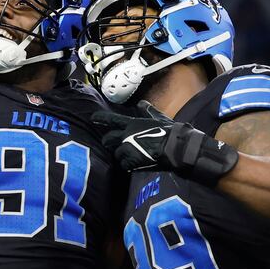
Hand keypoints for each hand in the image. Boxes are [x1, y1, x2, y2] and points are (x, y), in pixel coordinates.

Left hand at [92, 100, 238, 184]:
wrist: (176, 148)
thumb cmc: (170, 132)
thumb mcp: (158, 118)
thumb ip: (148, 111)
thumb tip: (141, 103)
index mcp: (132, 124)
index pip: (112, 119)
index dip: (101, 118)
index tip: (93, 118)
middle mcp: (126, 136)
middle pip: (108, 139)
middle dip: (108, 142)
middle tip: (111, 144)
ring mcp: (128, 149)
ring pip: (116, 154)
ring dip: (121, 155)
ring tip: (131, 155)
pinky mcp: (132, 162)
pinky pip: (124, 165)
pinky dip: (128, 165)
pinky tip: (135, 164)